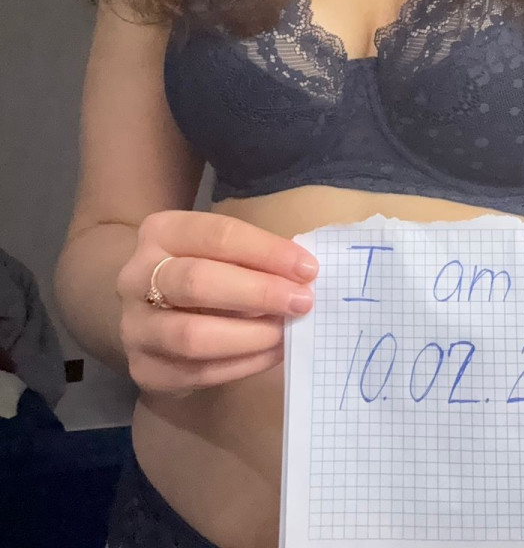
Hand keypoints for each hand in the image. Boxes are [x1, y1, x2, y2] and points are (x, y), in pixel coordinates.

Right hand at [117, 210, 318, 398]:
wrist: (148, 308)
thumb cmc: (201, 267)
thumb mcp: (220, 249)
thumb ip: (254, 257)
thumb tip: (303, 277)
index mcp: (161, 232)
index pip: (218, 236)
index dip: (266, 252)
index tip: (307, 269)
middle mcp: (136, 276)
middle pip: (198, 282)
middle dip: (258, 293)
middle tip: (301, 302)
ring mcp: (135, 326)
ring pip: (192, 335)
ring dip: (250, 336)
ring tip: (286, 332)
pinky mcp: (144, 369)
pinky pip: (198, 372)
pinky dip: (243, 364)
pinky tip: (271, 353)